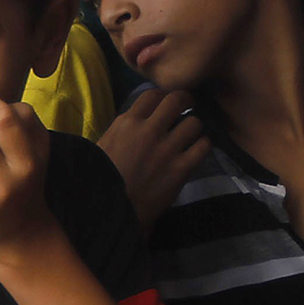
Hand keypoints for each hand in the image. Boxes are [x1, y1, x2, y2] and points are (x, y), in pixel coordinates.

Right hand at [98, 89, 210, 232]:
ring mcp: (167, 149)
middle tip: (187, 108)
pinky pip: (203, 147)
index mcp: (127, 123)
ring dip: (195, 127)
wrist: (109, 210)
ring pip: (194, 123)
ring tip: (192, 135)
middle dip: (186, 101)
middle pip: (177, 100)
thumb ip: (121, 130)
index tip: (165, 104)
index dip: (162, 97)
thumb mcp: (102, 146)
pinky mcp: (181, 169)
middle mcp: (149, 130)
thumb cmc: (100, 179)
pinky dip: (203, 146)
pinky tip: (197, 151)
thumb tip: (134, 122)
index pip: (152, 94)